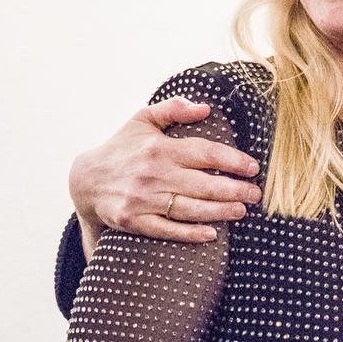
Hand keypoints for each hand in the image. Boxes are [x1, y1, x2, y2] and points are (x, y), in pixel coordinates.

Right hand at [68, 97, 262, 247]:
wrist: (85, 180)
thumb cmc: (122, 148)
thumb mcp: (142, 120)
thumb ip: (173, 109)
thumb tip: (205, 107)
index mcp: (159, 147)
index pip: (204, 152)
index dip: (232, 160)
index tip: (253, 168)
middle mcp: (153, 173)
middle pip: (202, 183)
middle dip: (234, 189)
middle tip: (256, 194)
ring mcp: (143, 199)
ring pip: (189, 208)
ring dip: (219, 211)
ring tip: (242, 210)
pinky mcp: (134, 220)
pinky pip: (167, 229)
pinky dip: (190, 233)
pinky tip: (212, 234)